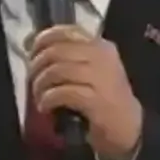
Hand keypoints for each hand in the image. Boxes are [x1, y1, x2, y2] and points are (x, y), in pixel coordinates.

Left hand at [28, 25, 142, 159]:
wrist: (129, 127)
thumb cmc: (105, 97)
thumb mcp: (92, 68)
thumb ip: (68, 55)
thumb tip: (31, 42)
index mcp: (100, 46)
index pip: (66, 32)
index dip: (42, 40)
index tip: (32, 53)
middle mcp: (102, 57)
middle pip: (57, 51)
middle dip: (37, 65)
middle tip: (33, 79)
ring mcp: (101, 78)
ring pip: (57, 71)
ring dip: (41, 84)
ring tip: (39, 95)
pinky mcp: (96, 100)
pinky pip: (61, 93)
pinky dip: (47, 99)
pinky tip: (45, 107)